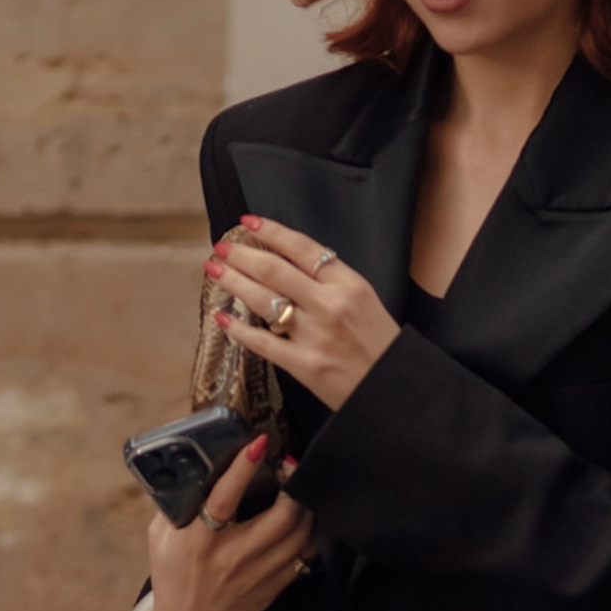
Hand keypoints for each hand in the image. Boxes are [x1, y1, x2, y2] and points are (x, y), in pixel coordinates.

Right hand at [144, 434, 316, 610]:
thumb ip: (176, 504)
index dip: (242, 469)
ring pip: (300, 534)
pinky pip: (306, 554)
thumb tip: (193, 464)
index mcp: (199, 542)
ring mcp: (258, 574)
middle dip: (294, 485)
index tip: (259, 443)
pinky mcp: (274, 586)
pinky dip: (310, 532)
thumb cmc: (174, 575)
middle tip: (293, 465)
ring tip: (300, 487)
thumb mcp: (161, 538)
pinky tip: (303, 518)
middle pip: (281, 518)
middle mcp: (232, 558)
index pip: (224, 500)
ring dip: (306, 505)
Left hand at [204, 215, 400, 410]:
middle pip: (274, 270)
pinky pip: (262, 342)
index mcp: (349, 285)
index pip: (303, 248)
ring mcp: (314, 335)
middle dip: (242, 255)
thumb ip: (333, 283)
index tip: (249, 223)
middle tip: (222, 247)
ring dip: (234, 282)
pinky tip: (222, 318)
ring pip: (263, 300)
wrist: (394, 387)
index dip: (272, 232)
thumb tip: (291, 266)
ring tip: (215, 270)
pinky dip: (239, 329)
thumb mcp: (366, 300)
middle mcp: (329, 305)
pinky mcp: (303, 365)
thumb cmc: (381, 344)